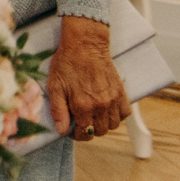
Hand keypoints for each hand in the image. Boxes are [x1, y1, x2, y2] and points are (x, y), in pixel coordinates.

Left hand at [47, 15, 127, 140]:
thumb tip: (61, 130)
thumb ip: (58, 111)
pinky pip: (124, 114)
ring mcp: (113, 99)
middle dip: (89, 130)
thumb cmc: (67, 63)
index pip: (84, 133)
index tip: (71, 130)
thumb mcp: (55, 86)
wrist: (85, 45)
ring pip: (113, 125)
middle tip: (81, 122)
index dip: (76, 135)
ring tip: (92, 116)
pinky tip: (106, 110)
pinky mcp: (122, 92)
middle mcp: (101, 105)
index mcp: (83, 106)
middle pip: (99, 131)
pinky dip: (117, 116)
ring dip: (103, 125)